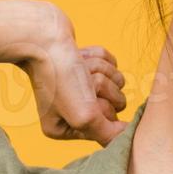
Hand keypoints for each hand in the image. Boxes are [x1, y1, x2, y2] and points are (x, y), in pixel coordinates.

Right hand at [19, 13, 127, 145]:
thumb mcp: (85, 116)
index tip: (86, 99)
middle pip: (114, 104)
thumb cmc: (61, 77)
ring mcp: (76, 86)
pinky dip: (100, 57)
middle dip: (103, 88)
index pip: (106, 127)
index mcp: (63, 128)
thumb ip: (109, 134)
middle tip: (81, 81)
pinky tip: (80, 55)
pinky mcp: (84, 64)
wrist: (44, 36)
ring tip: (79, 66)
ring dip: (101, 70)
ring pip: (115, 82)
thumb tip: (128, 136)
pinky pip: (111, 64)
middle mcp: (69, 109)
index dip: (103, 109)